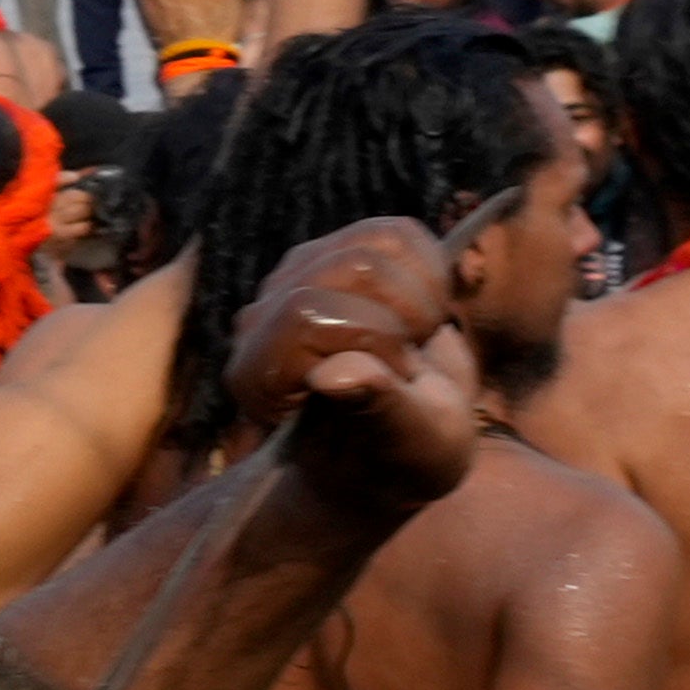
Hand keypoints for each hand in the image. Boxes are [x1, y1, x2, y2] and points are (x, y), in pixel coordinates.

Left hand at [221, 208, 493, 519]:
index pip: (308, 313)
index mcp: (258, 377)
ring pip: (371, 244)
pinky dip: (431, 271)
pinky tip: (425, 314)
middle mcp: (259, 323)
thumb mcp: (410, 445)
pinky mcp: (333, 258)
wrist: (406, 441)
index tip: (393, 383)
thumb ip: (376, 409)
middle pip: (350, 268)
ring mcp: (292, 284)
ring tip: (415, 343)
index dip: (375, 340)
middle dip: (405, 317)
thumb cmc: (403, 455)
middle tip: (410, 366)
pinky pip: (395, 233)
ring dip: (421, 295)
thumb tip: (333, 374)